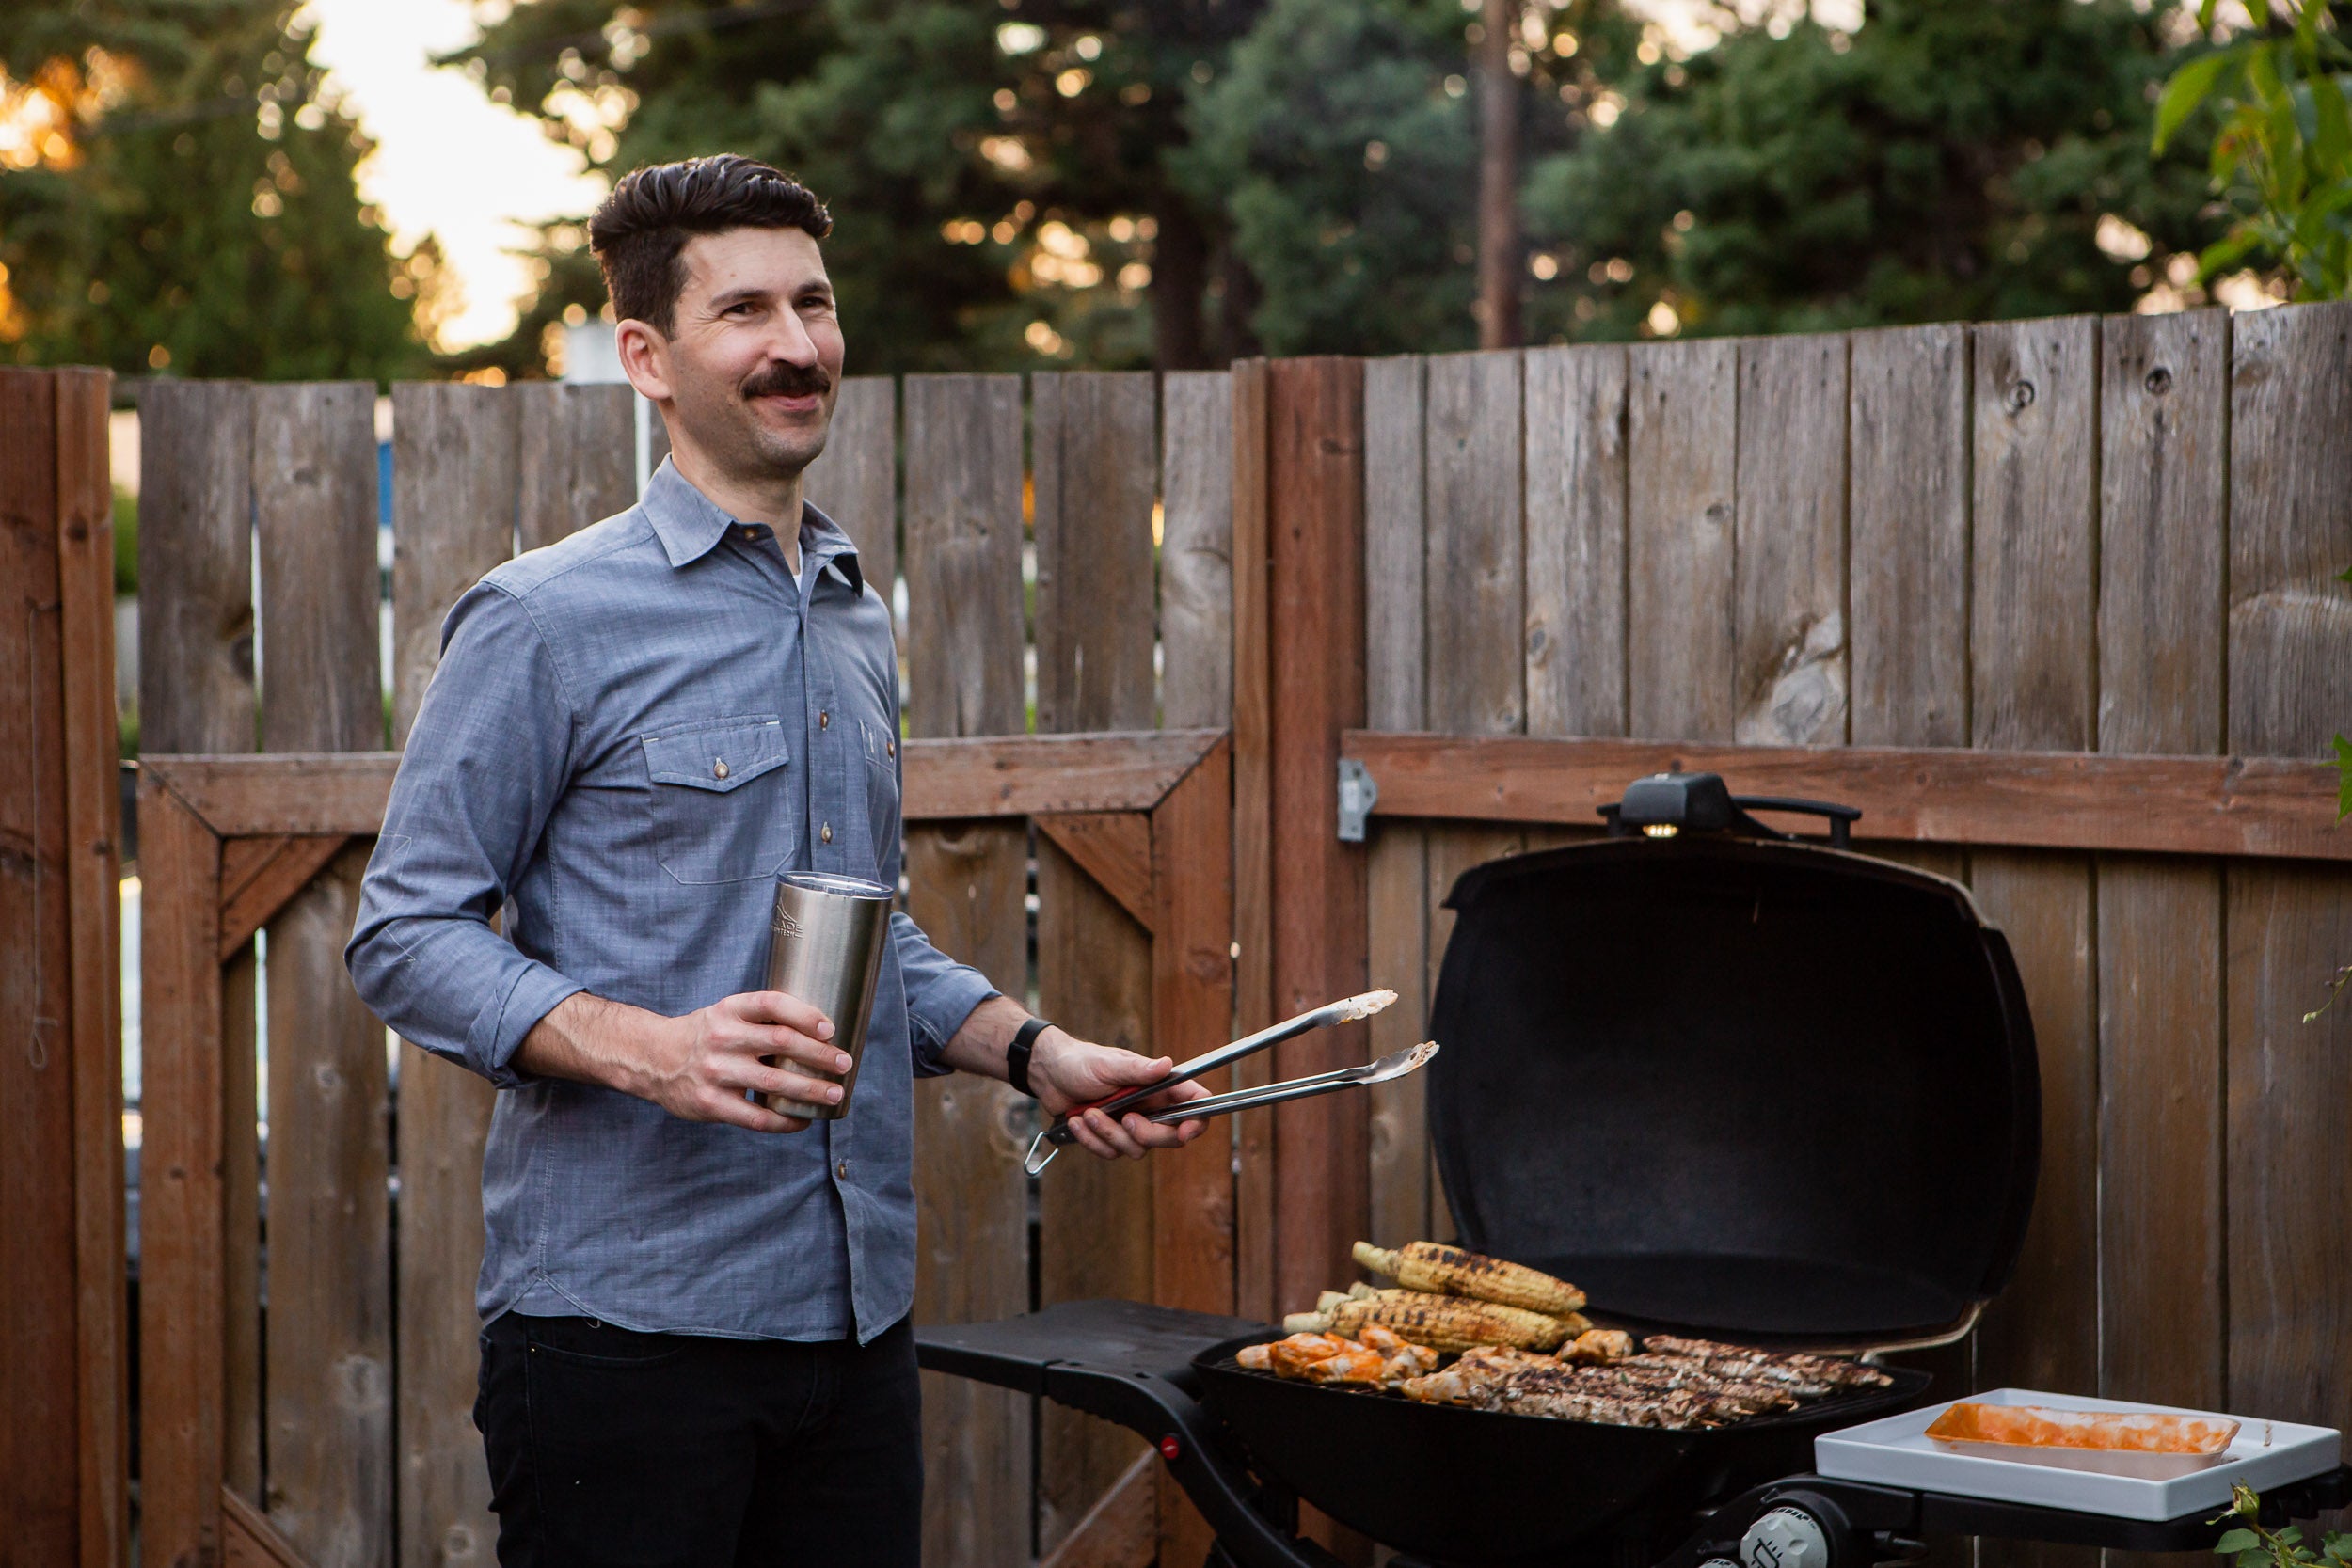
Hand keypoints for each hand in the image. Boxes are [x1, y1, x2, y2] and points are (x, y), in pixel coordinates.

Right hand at [631, 990, 849, 1132]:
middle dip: (819, 1055)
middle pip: (781, 1042)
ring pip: (774, 1083)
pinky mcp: (712, 1104)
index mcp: (730, 1010)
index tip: (830, 1028)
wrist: (653, 1059)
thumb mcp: (726, 1014)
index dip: (805, 1014)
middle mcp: (723, 1038)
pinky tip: (804, 1120)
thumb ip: (762, 1020)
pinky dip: (786, 1121)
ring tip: (834, 1094)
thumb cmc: (705, 1036)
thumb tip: (820, 1031)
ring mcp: (717, 1072)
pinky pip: (758, 1117)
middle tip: (844, 1063)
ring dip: (810, 1090)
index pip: (772, 1004)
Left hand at [1030, 1028, 1209, 1160]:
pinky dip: (1092, 1140)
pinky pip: (1111, 1153)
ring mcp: (1131, 1124)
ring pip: (1137, 1149)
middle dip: (1148, 1134)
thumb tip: (1167, 1065)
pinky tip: (1078, 1121)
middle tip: (1127, 1119)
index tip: (1185, 1132)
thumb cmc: (1081, 1062)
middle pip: (1170, 1136)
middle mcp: (1150, 1106)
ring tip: (1089, 1113)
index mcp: (1158, 1085)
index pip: (1193, 1102)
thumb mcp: (1109, 1064)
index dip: (1197, 1120)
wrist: (1049, 1074)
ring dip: (1110, 1134)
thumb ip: (1139, 1070)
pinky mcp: (1111, 1137)